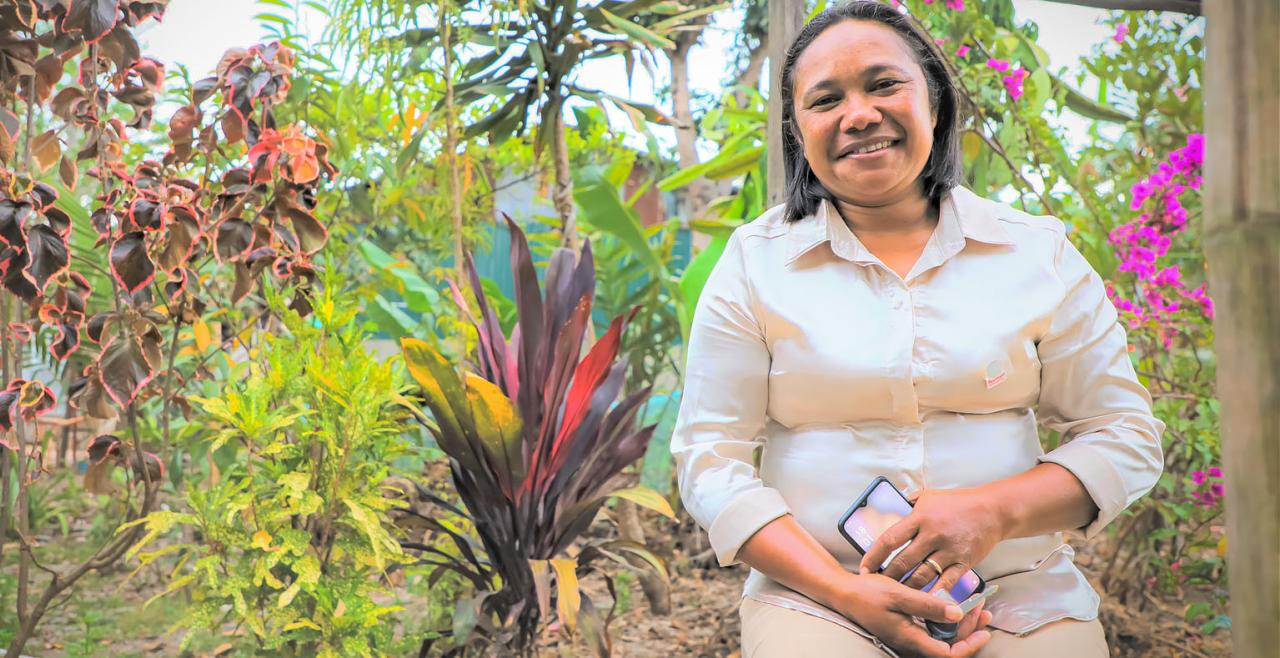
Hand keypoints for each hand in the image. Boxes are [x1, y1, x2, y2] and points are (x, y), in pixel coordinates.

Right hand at [829, 571, 990, 656]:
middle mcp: (911, 642)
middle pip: (949, 647)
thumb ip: (927, 605)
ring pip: (943, 638)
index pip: (948, 654)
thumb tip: (956, 613)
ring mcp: (910, 637)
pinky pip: (934, 631)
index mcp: (910, 638)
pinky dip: (947, 619)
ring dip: (961, 625)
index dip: (969, 645)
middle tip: (983, 609)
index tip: (983, 630)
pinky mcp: (908, 629)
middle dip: (970, 630)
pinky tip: (953, 605)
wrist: (844, 593)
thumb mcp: (898, 594)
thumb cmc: (867, 593)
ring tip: (974, 606)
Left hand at [858, 487, 1006, 595]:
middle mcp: (932, 535)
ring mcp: (948, 550)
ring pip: (921, 575)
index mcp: (920, 517)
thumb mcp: (929, 496)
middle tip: (878, 586)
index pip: (889, 539)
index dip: (874, 556)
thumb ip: (909, 504)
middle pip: (903, 562)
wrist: (993, 510)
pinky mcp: (963, 562)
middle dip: (887, 576)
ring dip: (906, 587)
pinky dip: (933, 594)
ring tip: (896, 594)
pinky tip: (923, 602)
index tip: (865, 567)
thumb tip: (889, 508)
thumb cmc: (959, 502)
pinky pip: (945, 583)